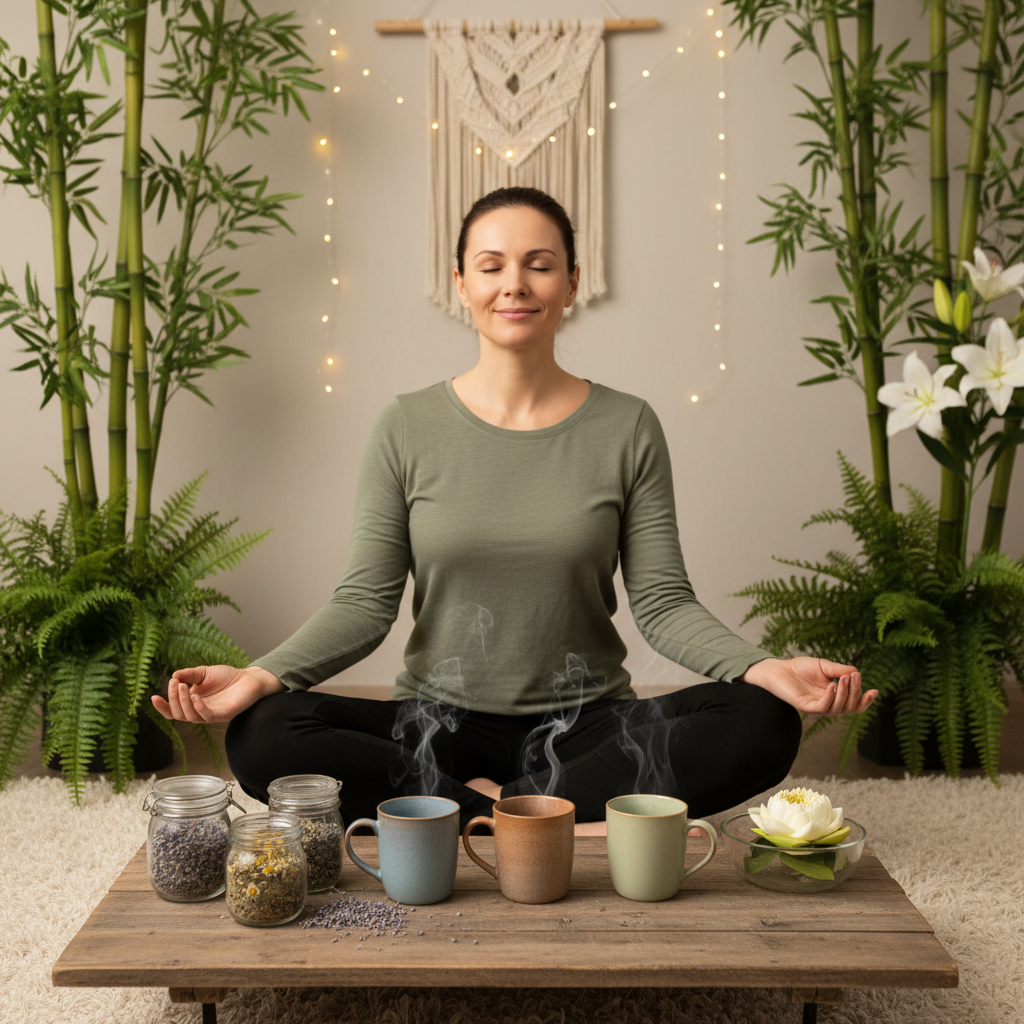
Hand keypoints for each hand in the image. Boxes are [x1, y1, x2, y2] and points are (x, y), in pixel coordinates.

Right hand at [151, 665, 284, 723]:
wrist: (248, 677)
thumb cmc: (226, 676)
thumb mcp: (204, 672)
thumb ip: (189, 675)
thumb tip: (173, 676)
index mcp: (192, 703)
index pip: (173, 711)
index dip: (162, 707)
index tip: (153, 697)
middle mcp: (199, 711)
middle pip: (179, 714)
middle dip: (173, 699)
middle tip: (175, 684)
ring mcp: (211, 714)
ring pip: (190, 717)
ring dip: (183, 703)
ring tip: (183, 687)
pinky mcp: (223, 715)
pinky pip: (207, 716)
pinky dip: (198, 707)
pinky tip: (195, 696)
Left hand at [739, 657, 876, 715]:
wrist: (779, 668)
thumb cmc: (801, 668)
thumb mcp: (824, 666)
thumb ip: (840, 670)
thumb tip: (856, 673)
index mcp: (834, 696)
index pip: (854, 704)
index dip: (865, 701)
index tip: (875, 690)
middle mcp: (827, 704)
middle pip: (849, 706)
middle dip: (855, 692)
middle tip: (854, 677)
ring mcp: (817, 707)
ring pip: (838, 709)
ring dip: (845, 694)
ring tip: (845, 678)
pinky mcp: (805, 707)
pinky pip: (822, 707)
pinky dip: (830, 698)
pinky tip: (832, 686)